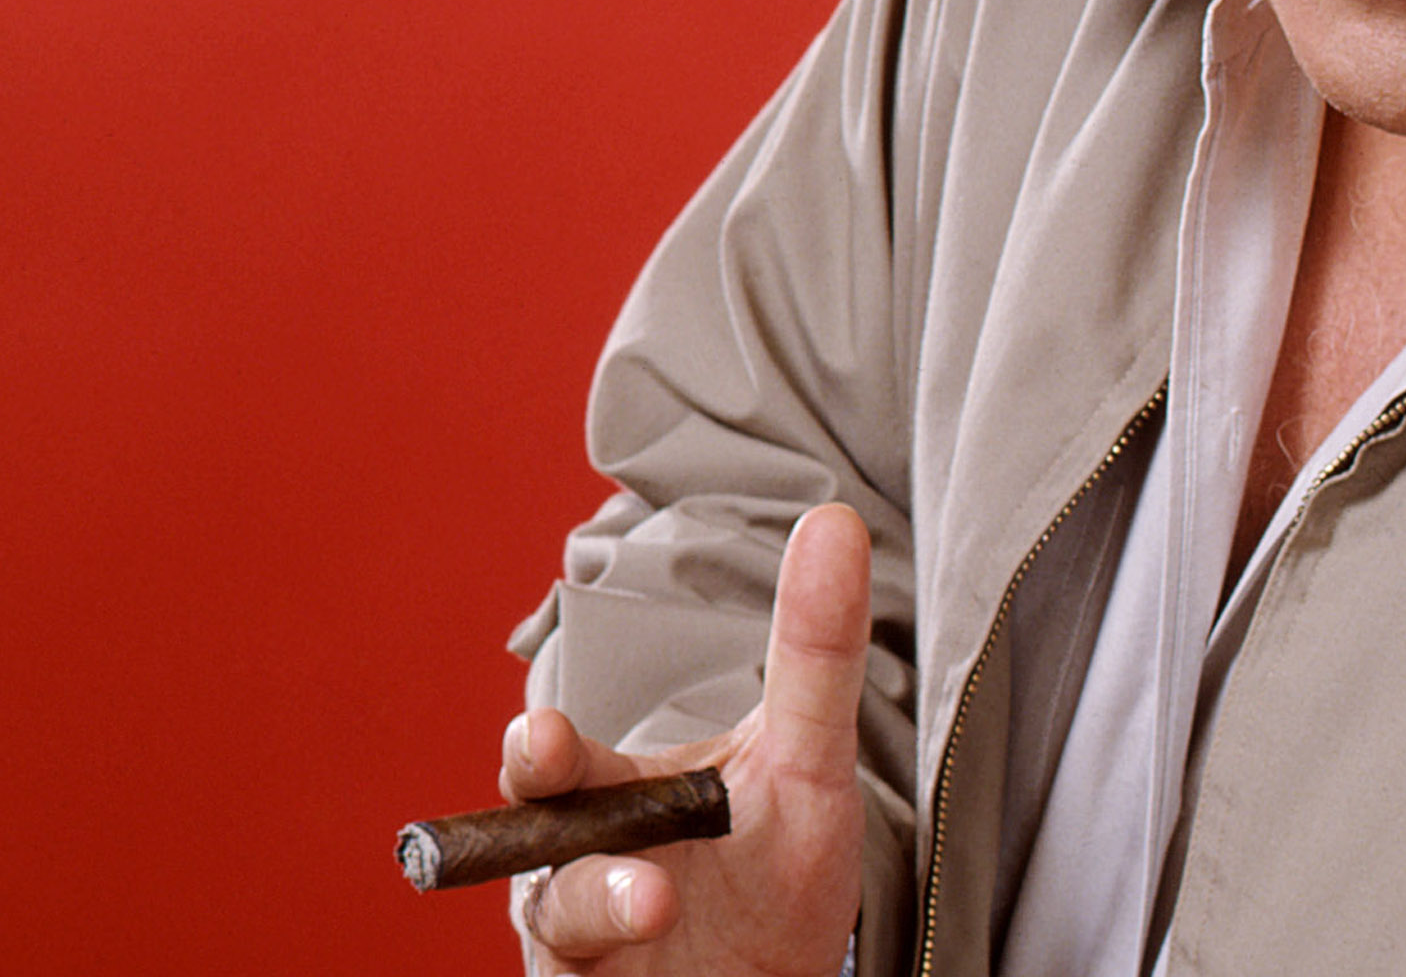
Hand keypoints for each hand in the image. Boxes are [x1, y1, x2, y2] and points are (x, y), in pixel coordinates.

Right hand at [506, 503, 869, 974]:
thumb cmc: (777, 872)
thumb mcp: (807, 760)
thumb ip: (813, 652)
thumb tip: (833, 520)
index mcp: (609, 796)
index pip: (555, 763)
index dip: (542, 749)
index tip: (544, 733)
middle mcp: (573, 867)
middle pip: (525, 842)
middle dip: (538, 821)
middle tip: (547, 774)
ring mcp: (580, 944)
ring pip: (559, 923)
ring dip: (601, 907)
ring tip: (655, 902)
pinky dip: (604, 974)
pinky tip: (645, 954)